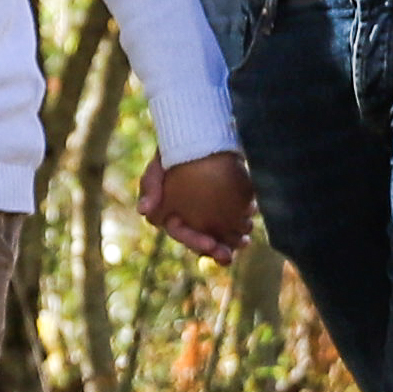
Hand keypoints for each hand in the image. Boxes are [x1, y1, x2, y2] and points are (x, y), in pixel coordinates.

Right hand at [139, 148, 257, 264]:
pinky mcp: (227, 204)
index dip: (195, 242)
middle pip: (204, 241)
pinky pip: (235, 219)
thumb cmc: (172, 154)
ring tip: (244, 241)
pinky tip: (250, 216)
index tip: (210, 245)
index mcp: (173, 217)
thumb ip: (150, 186)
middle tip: (228, 255)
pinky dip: (242, 220)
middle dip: (217, 250)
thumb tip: (143, 211)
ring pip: (222, 234)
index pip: (183, 234)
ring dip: (233, 240)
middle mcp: (192, 220)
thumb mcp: (158, 167)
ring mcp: (210, 214)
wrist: (195, 136)